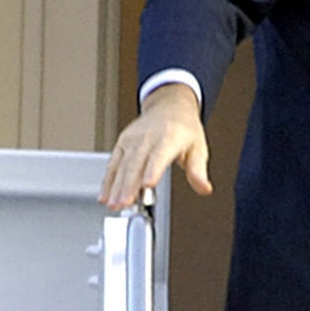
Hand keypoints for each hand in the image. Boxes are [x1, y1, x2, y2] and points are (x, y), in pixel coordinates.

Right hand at [100, 82, 211, 209]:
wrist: (170, 106)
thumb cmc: (184, 128)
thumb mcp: (198, 148)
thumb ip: (198, 171)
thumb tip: (204, 188)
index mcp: (169, 137)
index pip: (159, 155)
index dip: (152, 170)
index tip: (147, 184)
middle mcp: (148, 137)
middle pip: (136, 163)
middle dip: (128, 185)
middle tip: (124, 204)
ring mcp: (133, 139)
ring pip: (122, 165)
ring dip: (116, 186)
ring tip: (113, 204)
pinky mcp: (123, 143)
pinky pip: (113, 163)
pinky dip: (108, 180)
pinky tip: (105, 195)